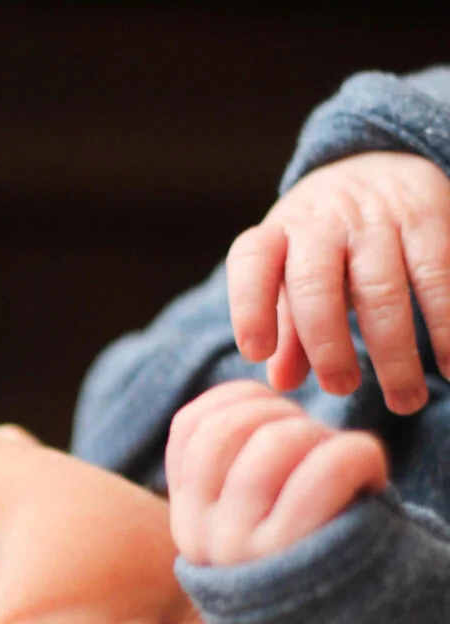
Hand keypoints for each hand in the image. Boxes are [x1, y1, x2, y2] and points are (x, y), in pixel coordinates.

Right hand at [166, 380, 388, 565]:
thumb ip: (233, 468)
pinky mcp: (297, 557)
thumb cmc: (303, 560)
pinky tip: (369, 474)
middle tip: (314, 439)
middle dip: (282, 415)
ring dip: (320, 436)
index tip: (278, 414)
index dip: (240, 399)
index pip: (189, 426)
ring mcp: (244, 549)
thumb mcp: (247, 519)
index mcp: (186, 517)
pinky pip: (326, 467)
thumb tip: (249, 397)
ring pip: (274, 442)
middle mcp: (201, 535)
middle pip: (229, 429)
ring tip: (339, 461)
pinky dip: (359, 453)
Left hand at [226, 152, 449, 414]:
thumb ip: (287, 332)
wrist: (375, 167)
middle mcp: (321, 223)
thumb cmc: (320, 249)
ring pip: (381, 288)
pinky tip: (449, 365)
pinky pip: (437, 274)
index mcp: (276, 236)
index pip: (251, 263)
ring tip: (406, 401)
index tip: (255, 352)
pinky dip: (445, 324)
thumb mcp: (291, 281)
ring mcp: (375, 218)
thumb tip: (283, 382)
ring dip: (395, 352)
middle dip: (327, 345)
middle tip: (342, 390)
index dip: (249, 306)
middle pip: (315, 284)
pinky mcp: (427, 216)